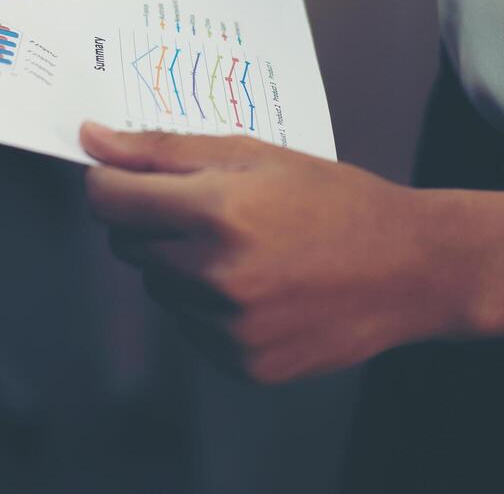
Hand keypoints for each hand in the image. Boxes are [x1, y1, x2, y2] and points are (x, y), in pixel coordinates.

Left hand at [80, 123, 478, 383]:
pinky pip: (189, 328)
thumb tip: (93, 140)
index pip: (110, 201)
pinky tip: (257, 287)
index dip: (110, 182)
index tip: (122, 177)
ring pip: (158, 288)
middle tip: (207, 208)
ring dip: (180, 266)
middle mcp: (215, 277)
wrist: (410, 268)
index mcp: (217, 213)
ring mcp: (228, 329)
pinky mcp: (242, 364)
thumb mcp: (255, 156)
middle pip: (127, 245)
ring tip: (244, 249)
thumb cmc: (336, 202)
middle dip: (152, 221)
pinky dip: (206, 307)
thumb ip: (165, 150)